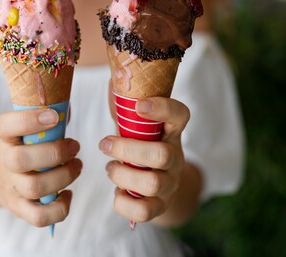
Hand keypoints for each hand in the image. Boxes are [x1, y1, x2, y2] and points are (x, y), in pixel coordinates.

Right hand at [0, 108, 81, 226]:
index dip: (28, 120)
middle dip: (54, 152)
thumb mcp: (26, 128)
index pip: (4, 126)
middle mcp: (3, 162)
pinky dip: (59, 208)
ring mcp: (10, 187)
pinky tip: (67, 193)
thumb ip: (46, 115)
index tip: (53, 116)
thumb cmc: (22, 145)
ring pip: (33, 188)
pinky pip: (38, 217)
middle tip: (74, 145)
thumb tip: (66, 109)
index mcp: (5, 137)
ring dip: (63, 176)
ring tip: (77, 165)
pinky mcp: (19, 209)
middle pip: (20, 160)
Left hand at [99, 97, 189, 222]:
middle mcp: (176, 157)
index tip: (139, 105)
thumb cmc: (139, 142)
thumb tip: (112, 72)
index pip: (180, 114)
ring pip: (152, 184)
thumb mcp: (135, 121)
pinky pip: (144, 212)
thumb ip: (125, 98)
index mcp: (172, 130)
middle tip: (105, 144)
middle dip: (127, 149)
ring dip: (122, 175)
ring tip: (109, 168)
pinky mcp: (160, 207)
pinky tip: (117, 193)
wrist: (157, 182)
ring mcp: (170, 184)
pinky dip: (124, 203)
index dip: (163, 109)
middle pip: (162, 154)